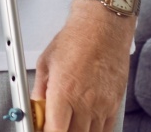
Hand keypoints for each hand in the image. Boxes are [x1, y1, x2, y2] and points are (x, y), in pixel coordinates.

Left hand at [31, 6, 133, 131]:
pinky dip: (93, 130)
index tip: (41, 130)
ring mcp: (102, 106)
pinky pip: (105, 129)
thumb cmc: (74, 40)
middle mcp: (84, 103)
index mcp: (63, 92)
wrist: (103, 28)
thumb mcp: (46, 63)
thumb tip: (35, 109)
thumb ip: (39, 91)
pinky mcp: (114, 105)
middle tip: (52, 124)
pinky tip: (84, 124)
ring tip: (67, 122)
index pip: (54, 131)